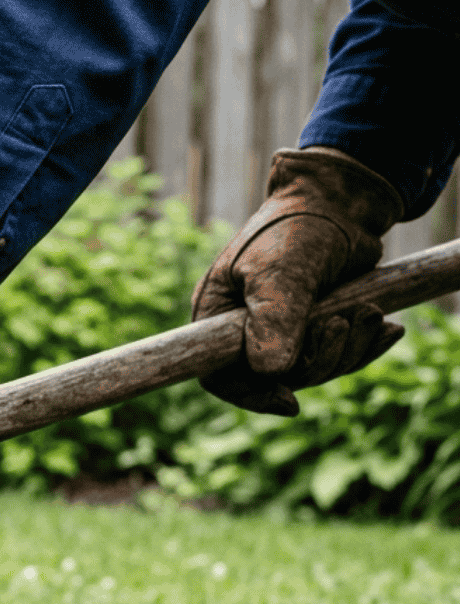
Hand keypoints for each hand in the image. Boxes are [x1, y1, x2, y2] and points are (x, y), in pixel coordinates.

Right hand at [191, 147, 403, 415]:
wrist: (340, 202)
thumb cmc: (296, 229)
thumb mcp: (280, 271)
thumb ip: (274, 320)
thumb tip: (272, 373)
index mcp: (218, 315)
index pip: (217, 374)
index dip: (249, 394)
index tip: (289, 400)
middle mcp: (245, 328)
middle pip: (275, 378)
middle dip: (319, 360)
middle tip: (345, 323)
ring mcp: (282, 330)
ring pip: (312, 370)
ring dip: (349, 350)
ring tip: (369, 314)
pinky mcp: (316, 327)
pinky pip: (338, 357)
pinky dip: (365, 347)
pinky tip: (387, 329)